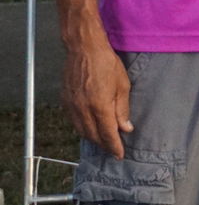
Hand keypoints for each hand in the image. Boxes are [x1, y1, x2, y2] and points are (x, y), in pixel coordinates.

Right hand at [62, 36, 131, 156]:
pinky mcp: (65, 101)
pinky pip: (74, 121)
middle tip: (113, 150)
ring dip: (93, 138)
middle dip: (104, 145)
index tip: (120, 155)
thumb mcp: (122, 85)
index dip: (114, 146)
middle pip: (93, 135)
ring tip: (103, 141)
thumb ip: (122, 109)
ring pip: (81, 130)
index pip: (107, 134)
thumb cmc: (107, 64)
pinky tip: (90, 127)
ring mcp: (72, 106)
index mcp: (99, 106)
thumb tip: (126, 128)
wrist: (83, 49)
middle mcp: (83, 109)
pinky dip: (83, 128)